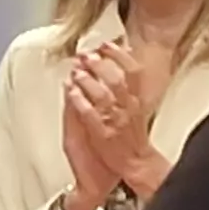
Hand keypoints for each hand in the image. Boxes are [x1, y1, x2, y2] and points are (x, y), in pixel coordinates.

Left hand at [69, 47, 168, 198]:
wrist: (137, 165)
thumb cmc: (133, 137)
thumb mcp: (135, 107)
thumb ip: (128, 87)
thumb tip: (121, 64)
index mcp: (136, 100)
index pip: (133, 72)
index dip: (120, 55)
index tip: (107, 45)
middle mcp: (127, 109)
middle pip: (116, 79)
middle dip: (99, 64)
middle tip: (86, 56)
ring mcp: (115, 122)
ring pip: (102, 95)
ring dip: (88, 81)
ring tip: (77, 72)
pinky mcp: (103, 135)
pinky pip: (90, 115)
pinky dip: (80, 101)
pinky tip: (71, 92)